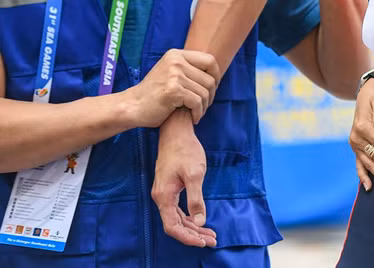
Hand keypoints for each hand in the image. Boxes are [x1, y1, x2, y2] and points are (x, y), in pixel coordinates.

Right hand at [126, 49, 219, 126]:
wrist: (132, 106)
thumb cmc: (154, 93)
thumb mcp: (170, 72)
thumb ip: (189, 69)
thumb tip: (216, 73)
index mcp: (176, 55)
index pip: (210, 60)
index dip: (216, 75)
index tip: (212, 88)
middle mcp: (176, 61)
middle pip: (209, 79)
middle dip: (211, 95)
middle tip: (203, 105)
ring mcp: (174, 75)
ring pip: (204, 92)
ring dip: (204, 106)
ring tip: (197, 113)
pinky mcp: (173, 90)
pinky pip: (197, 102)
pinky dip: (198, 113)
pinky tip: (193, 118)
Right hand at [152, 109, 217, 247]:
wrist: (176, 132)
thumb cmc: (185, 150)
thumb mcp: (194, 174)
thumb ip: (196, 199)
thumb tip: (200, 220)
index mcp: (164, 196)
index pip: (173, 226)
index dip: (188, 237)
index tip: (203, 242)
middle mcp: (161, 197)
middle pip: (175, 225)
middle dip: (194, 235)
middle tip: (212, 240)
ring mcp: (164, 193)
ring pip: (178, 218)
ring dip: (193, 227)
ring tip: (210, 234)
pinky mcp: (170, 188)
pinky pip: (178, 209)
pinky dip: (190, 216)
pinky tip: (201, 220)